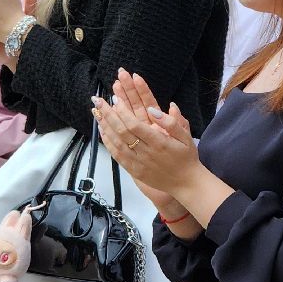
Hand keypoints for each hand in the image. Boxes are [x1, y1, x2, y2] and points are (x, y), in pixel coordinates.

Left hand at [92, 69, 201, 194]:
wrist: (185, 183)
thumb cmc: (186, 157)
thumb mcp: (186, 136)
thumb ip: (171, 122)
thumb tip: (153, 110)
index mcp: (158, 142)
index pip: (134, 125)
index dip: (122, 111)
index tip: (114, 98)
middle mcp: (146, 153)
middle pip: (121, 132)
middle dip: (108, 114)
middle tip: (98, 100)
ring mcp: (138, 163)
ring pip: (116, 143)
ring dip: (105, 126)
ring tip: (96, 112)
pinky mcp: (134, 171)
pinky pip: (117, 156)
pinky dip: (108, 143)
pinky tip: (102, 131)